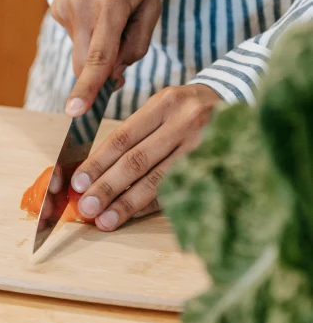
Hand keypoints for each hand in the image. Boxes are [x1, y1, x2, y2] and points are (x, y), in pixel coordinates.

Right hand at [51, 0, 159, 116]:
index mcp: (113, 4)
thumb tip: (115, 75)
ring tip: (110, 19)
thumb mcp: (151, 3)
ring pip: (80, 54)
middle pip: (85, 64)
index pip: (99, 55)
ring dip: (96, 50)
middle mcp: (84, 7)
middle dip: (100, 75)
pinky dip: (87, 35)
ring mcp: (66, 8)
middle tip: (120, 63)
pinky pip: (74, 38)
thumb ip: (137, 44)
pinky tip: (95, 11)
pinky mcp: (56, 8)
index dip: (89, 86)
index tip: (75, 111)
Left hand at [70, 84, 221, 230]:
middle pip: (137, 160)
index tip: (78, 183)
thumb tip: (97, 171)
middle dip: (107, 186)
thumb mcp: (166, 106)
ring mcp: (205, 146)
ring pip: (158, 180)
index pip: (124, 137)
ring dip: (127, 203)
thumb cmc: (192, 110)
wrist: (244, 104)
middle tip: (86, 207)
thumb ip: (137, 133)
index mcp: (166, 103)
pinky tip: (132, 217)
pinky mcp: (216, 166)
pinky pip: (178, 190)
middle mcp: (186, 122)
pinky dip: (152, 205)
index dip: (98, 162)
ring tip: (105, 220)